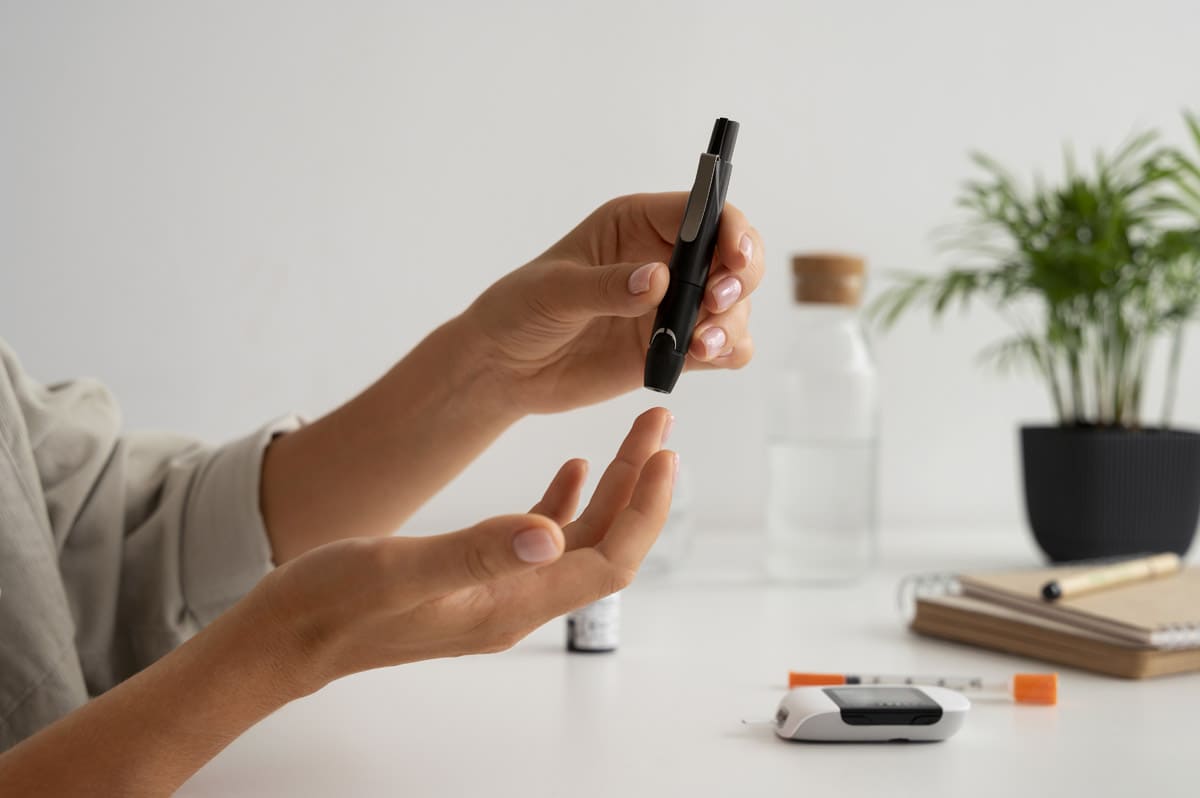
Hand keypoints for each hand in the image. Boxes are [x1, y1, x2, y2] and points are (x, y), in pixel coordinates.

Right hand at [254, 408, 675, 689]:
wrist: (286, 636)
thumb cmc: (333, 605)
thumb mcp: (400, 569)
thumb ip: (475, 552)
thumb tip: (551, 533)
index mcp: (510, 604)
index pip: (608, 562)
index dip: (645, 510)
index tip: (666, 455)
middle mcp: (517, 602)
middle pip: (606, 544)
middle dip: (641, 485)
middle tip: (660, 423)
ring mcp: (500, 591)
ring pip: (580, 537)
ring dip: (612, 486)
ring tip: (636, 435)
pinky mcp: (478, 578)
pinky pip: (541, 539)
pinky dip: (565, 500)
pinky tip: (573, 467)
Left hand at [462, 193, 762, 412]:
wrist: (504, 369)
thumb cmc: (519, 311)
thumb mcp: (554, 292)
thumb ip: (606, 287)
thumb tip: (657, 280)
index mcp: (637, 224)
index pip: (703, 212)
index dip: (729, 229)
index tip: (733, 257)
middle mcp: (665, 259)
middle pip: (735, 255)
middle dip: (740, 276)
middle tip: (717, 303)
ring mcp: (674, 306)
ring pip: (735, 305)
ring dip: (732, 322)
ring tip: (701, 344)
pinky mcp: (675, 348)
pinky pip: (724, 347)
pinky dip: (727, 351)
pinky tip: (702, 357)